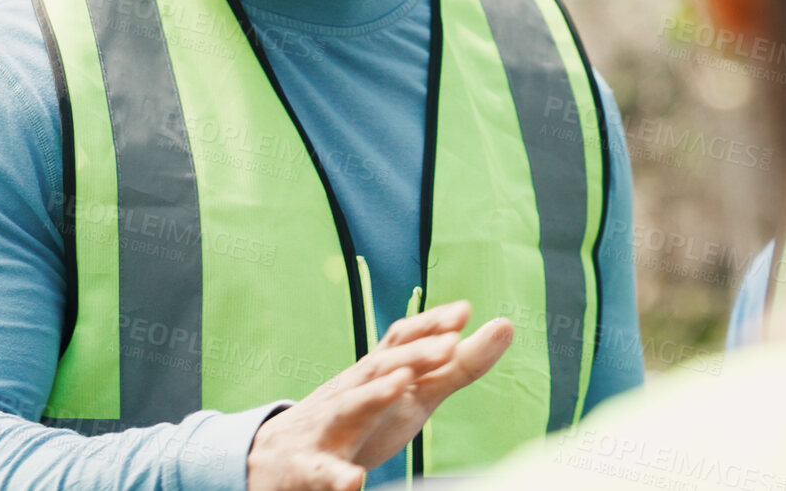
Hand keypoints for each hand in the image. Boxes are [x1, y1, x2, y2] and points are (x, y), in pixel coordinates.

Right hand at [245, 300, 513, 490]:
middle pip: (381, 367)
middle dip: (414, 355)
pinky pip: (323, 472)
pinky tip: (353, 482)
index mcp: (374, 376)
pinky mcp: (311, 468)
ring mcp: (327, 428)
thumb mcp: (411, 394)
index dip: (429, 326)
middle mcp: (349, 392)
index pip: (400, 342)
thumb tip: (505, 325)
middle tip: (449, 345)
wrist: (279, 458)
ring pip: (349, 408)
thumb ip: (457, 366)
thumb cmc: (359, 421)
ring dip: (374, 395)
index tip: (463, 311)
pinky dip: (336, 476)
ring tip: (402, 385)